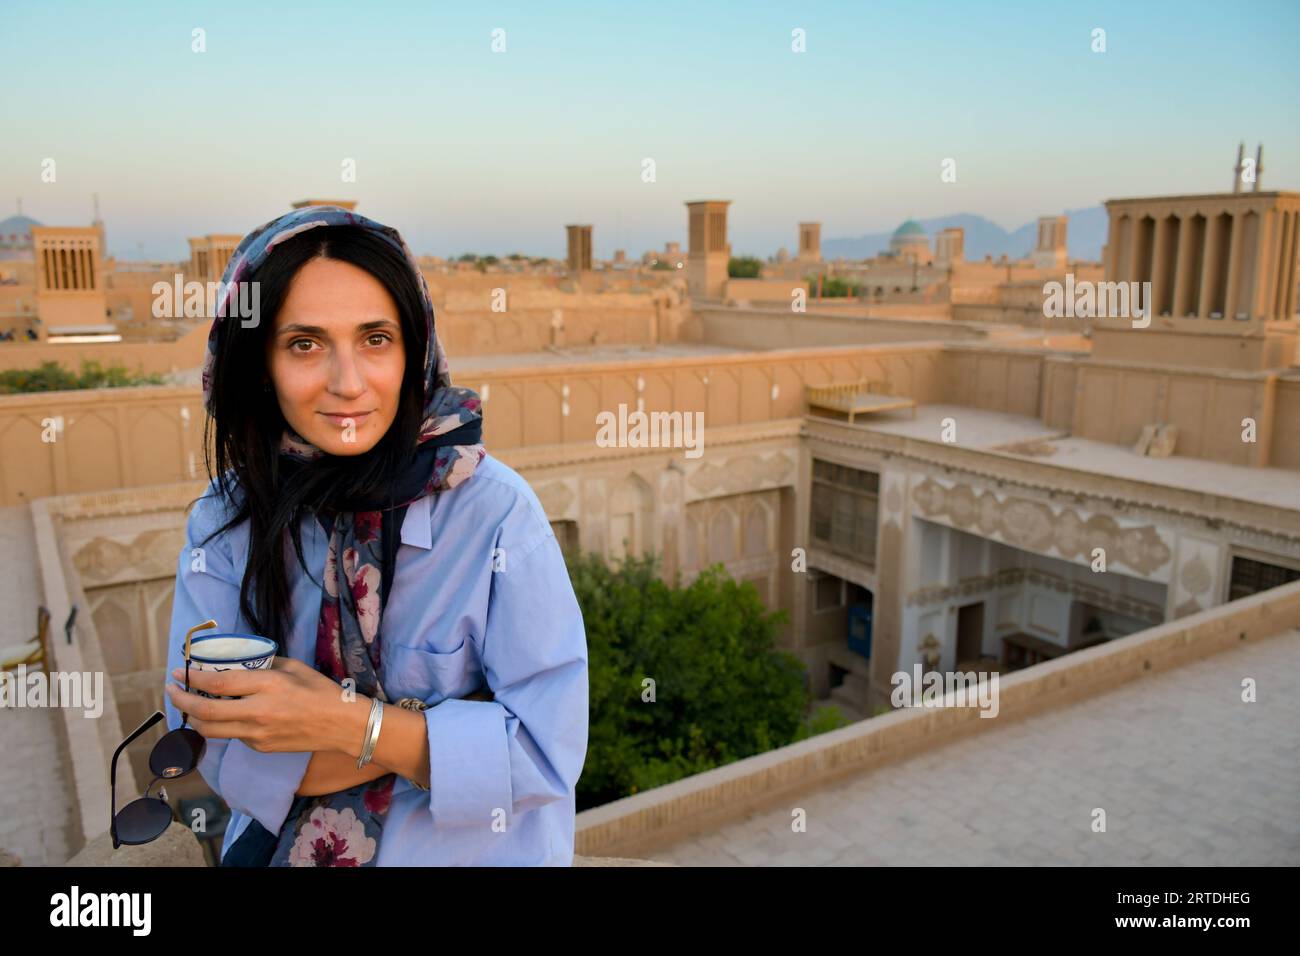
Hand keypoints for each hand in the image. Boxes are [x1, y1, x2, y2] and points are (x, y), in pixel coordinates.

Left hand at [166, 657, 356, 754]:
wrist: (341, 725)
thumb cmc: (320, 691)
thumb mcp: (293, 668)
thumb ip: (263, 666)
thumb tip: (238, 664)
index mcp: (267, 686)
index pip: (218, 683)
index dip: (193, 678)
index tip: (179, 671)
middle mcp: (257, 712)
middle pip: (205, 711)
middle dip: (181, 700)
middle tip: (172, 689)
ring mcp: (257, 734)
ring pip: (211, 730)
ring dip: (193, 717)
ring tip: (188, 705)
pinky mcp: (260, 747)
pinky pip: (232, 735)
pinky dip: (221, 724)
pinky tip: (223, 715)